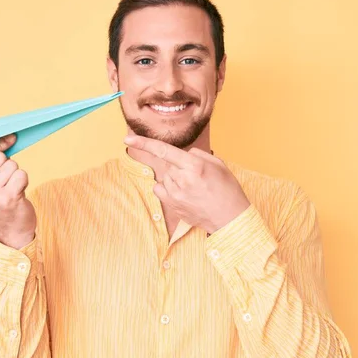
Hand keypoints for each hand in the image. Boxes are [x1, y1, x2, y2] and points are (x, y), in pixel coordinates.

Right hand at [0, 134, 36, 248]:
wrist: (10, 231)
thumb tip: (9, 137)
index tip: (8, 141)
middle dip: (7, 165)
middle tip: (5, 182)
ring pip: (12, 165)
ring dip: (16, 174)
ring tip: (10, 189)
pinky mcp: (8, 197)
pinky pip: (21, 174)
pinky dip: (24, 181)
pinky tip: (18, 193)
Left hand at [124, 134, 250, 233]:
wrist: (230, 218)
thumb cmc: (227, 189)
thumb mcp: (218, 164)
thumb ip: (197, 154)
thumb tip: (183, 153)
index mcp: (194, 166)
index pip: (163, 150)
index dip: (144, 143)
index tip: (127, 139)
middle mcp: (182, 179)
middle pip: (167, 164)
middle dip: (177, 165)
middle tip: (196, 175)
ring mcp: (175, 194)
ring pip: (165, 176)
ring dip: (174, 177)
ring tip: (193, 187)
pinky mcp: (172, 205)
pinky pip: (160, 189)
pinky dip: (167, 187)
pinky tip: (182, 193)